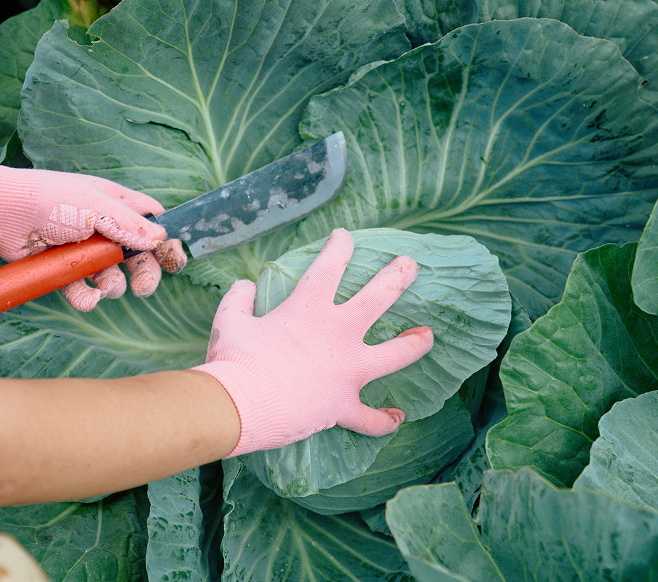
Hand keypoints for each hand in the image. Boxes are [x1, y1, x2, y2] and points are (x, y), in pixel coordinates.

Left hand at [0, 161, 185, 310]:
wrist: (2, 215)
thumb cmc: (49, 199)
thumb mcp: (96, 207)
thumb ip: (130, 225)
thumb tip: (161, 238)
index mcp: (114, 203)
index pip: (150, 220)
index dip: (164, 238)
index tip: (172, 258)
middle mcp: (102, 227)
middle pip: (137, 255)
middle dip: (144, 273)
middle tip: (143, 288)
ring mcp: (82, 250)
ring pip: (112, 276)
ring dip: (113, 286)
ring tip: (104, 287)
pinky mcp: (63, 270)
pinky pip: (83, 289)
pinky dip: (86, 298)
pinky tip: (86, 299)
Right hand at [194, 228, 432, 456]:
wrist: (240, 407)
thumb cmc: (234, 360)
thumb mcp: (229, 321)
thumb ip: (238, 299)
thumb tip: (244, 284)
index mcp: (309, 309)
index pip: (331, 265)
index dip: (340, 246)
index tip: (345, 236)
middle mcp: (338, 334)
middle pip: (379, 298)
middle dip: (398, 276)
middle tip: (410, 265)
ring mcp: (347, 371)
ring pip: (395, 355)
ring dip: (415, 344)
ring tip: (428, 336)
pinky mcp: (343, 406)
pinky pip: (370, 418)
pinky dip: (383, 420)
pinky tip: (396, 417)